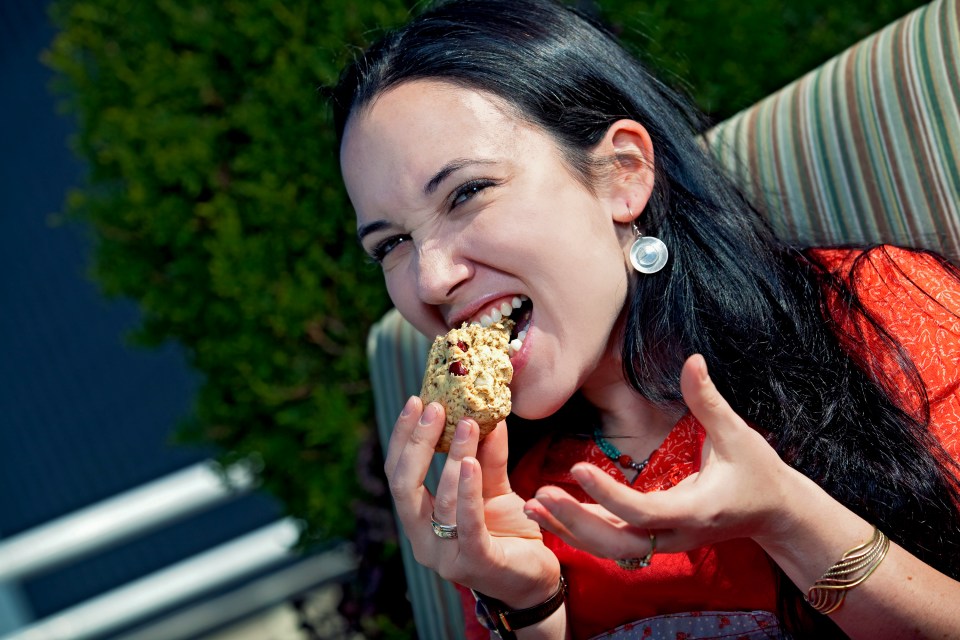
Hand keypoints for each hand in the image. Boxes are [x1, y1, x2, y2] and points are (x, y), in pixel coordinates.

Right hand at [384, 397, 560, 606]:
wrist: (536, 578)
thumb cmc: (508, 532)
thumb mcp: (494, 488)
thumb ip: (487, 457)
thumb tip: (486, 414)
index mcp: (419, 520)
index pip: (397, 474)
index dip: (402, 437)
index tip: (416, 401)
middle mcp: (423, 541)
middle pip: (404, 486)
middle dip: (417, 442)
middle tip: (435, 408)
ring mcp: (446, 556)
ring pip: (441, 499)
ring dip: (453, 456)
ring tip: (468, 424)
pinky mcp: (475, 562)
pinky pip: (466, 522)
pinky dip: (466, 490)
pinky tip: (470, 462)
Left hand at [524, 354, 802, 559]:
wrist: (776, 514)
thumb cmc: (759, 473)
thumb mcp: (738, 435)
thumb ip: (709, 400)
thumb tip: (693, 359)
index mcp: (696, 511)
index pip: (643, 511)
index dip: (609, 494)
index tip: (576, 467)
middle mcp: (676, 534)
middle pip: (618, 543)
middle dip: (577, 523)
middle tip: (539, 497)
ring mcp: (665, 542)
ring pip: (611, 549)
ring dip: (571, 530)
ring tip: (532, 507)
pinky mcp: (656, 540)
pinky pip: (613, 543)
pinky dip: (581, 531)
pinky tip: (551, 513)